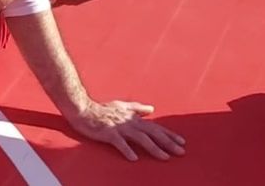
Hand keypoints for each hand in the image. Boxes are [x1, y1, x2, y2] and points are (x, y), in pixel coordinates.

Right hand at [66, 100, 185, 161]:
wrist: (82, 109)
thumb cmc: (102, 109)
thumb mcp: (122, 106)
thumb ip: (137, 108)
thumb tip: (152, 109)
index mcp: (133, 118)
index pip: (156, 127)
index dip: (169, 134)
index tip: (181, 142)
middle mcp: (130, 122)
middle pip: (153, 133)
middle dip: (168, 143)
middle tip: (181, 152)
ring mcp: (120, 128)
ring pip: (141, 139)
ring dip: (154, 148)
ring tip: (165, 157)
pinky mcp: (109, 133)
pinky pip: (120, 143)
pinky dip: (127, 150)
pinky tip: (134, 158)